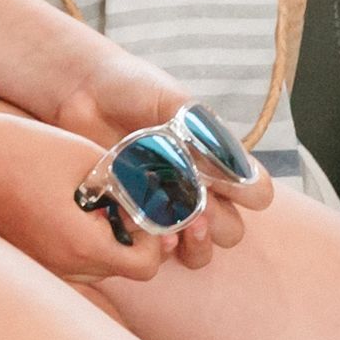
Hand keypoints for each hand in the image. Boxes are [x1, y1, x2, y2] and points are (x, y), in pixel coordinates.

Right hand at [0, 109, 180, 283]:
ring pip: (96, 266)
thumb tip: (155, 197)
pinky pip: (69, 261)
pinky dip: (80, 241)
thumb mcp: (87, 157)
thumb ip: (127, 182)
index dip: (155, 236)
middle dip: (133, 236)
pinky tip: (67, 206)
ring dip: (106, 239)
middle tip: (122, 197)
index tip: (144, 204)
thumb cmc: (22, 150)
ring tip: (92, 198)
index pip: (145, 266)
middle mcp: (63, 268)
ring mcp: (43, 267)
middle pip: (123, 268)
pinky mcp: (29, 259)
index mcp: (81, 245)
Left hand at [46, 47, 271, 266]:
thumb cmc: (133, 88)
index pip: (256, 192)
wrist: (83, 92)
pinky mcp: (136, 220)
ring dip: (195, 245)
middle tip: (199, 211)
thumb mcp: (171, 102)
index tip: (230, 185)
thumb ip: (199, 132)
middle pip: (231, 230)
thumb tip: (230, 165)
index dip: (250, 195)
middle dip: (219, 225)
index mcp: (215, 159)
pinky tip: (147, 231)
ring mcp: (167, 208)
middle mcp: (198, 189)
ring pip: (201, 250)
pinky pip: (159, 251)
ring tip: (178, 229)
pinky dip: (159, 247)